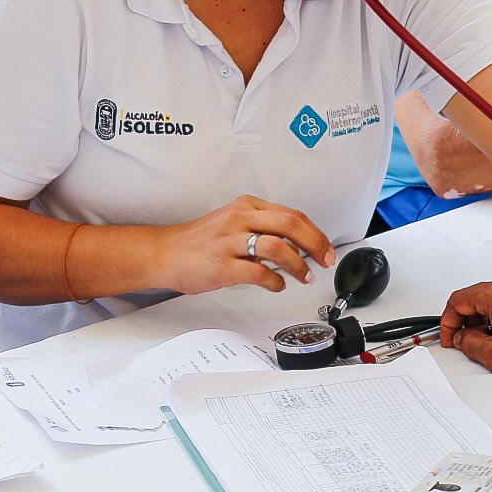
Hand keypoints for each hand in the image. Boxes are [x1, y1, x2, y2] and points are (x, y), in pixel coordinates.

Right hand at [152, 195, 333, 294]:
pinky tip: (278, 285)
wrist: (164, 253)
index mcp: (247, 206)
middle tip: (326, 261)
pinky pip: (258, 273)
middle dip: (315, 245)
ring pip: (277, 248)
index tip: (327, 249)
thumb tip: (299, 242)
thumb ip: (263, 226)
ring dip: (298, 265)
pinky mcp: (222, 266)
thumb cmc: (201, 241)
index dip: (316, 233)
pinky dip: (275, 281)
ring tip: (305, 277)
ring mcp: (230, 242)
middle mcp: (240, 219)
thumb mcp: (234, 221)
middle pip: (290, 225)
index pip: (292, 215)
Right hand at [439, 276, 491, 375]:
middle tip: (462, 340)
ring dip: (479, 319)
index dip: (448, 321)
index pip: (458, 299)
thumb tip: (462, 338)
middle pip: (473, 297)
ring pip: (488, 300)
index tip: (449, 336)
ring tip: (483, 341)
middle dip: (463, 320)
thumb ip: (469, 344)